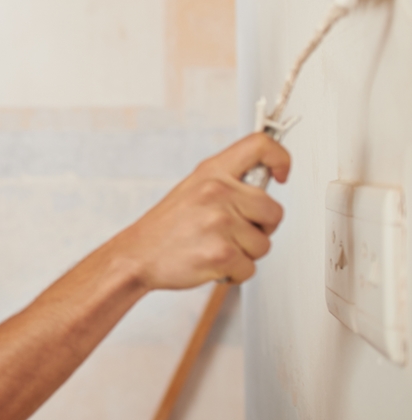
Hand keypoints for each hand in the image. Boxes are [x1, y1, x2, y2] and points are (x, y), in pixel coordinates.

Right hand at [109, 132, 290, 288]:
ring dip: (245, 253)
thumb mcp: (192, 190)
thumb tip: (265, 183)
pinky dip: (235, 273)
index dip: (281, 158)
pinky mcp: (222, 253)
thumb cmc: (166, 227)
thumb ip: (227, 183)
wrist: (137, 255)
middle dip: (262, 228)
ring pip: (264, 243)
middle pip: (273, 210)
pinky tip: (213, 264)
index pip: (260, 146)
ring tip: (216, 248)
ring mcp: (220, 222)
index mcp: (212, 172)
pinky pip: (250, 267)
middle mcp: (217, 192)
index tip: (282, 174)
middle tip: (237, 233)